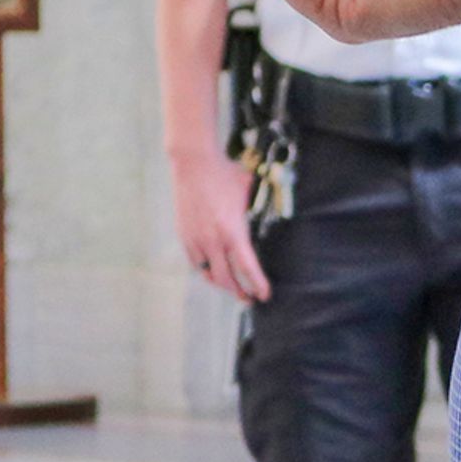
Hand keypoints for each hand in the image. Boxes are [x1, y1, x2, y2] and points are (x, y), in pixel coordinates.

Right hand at [167, 145, 269, 301]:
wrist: (194, 163)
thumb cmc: (225, 174)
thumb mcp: (250, 192)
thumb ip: (258, 209)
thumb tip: (277, 210)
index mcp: (233, 231)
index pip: (247, 267)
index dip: (257, 284)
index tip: (265, 295)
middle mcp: (213, 239)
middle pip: (226, 278)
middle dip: (240, 291)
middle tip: (250, 298)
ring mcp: (196, 238)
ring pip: (208, 272)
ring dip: (221, 283)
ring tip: (232, 288)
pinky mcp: (184, 234)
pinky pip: (195, 261)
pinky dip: (205, 270)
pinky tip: (213, 271)